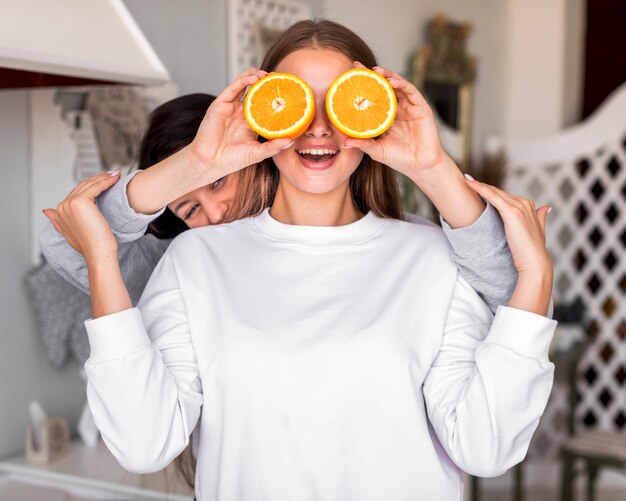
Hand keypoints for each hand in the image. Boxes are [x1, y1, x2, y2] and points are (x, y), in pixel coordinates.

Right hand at [43, 172, 120, 260]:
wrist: (98, 254)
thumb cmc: (91, 246)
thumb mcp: (70, 232)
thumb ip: (58, 220)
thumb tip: (46, 211)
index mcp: (59, 212)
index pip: (76, 192)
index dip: (91, 185)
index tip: (104, 181)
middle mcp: (62, 206)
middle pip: (82, 186)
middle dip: (98, 179)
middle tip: (112, 175)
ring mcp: (70, 204)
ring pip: (89, 184)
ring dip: (104, 177)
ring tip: (115, 175)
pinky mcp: (80, 202)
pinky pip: (96, 186)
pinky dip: (107, 181)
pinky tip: (115, 178)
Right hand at [188, 68, 293, 181]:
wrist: (211, 162)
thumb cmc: (232, 160)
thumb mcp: (257, 154)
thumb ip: (273, 147)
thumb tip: (291, 141)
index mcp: (252, 122)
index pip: (266, 104)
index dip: (275, 97)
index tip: (289, 92)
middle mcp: (242, 112)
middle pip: (256, 91)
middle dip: (267, 83)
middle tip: (280, 79)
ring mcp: (231, 107)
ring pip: (244, 85)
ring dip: (256, 76)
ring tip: (268, 75)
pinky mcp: (221, 104)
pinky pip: (234, 88)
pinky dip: (244, 80)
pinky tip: (255, 78)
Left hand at [342, 63, 445, 178]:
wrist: (420, 165)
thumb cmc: (399, 158)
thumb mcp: (377, 150)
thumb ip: (363, 144)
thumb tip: (344, 143)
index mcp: (384, 116)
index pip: (372, 97)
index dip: (361, 86)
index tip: (347, 77)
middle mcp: (396, 108)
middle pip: (383, 87)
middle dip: (371, 75)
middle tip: (357, 67)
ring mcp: (409, 106)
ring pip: (397, 85)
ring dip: (387, 76)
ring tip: (375, 71)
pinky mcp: (421, 107)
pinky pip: (411, 91)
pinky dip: (401, 84)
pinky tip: (391, 82)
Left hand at [465, 176, 552, 314]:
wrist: (534, 262)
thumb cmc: (531, 250)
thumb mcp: (538, 229)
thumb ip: (540, 217)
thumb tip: (546, 207)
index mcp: (528, 205)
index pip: (504, 195)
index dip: (489, 191)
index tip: (475, 185)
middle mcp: (524, 203)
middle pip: (498, 192)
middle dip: (482, 186)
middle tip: (466, 179)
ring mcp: (519, 207)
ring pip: (494, 192)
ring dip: (479, 185)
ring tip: (465, 180)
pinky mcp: (512, 213)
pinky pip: (493, 197)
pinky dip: (481, 189)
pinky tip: (470, 184)